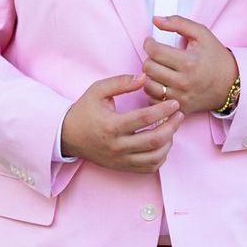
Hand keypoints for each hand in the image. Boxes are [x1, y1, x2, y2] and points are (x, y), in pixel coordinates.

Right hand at [61, 74, 181, 173]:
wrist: (67, 136)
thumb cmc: (84, 110)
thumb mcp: (98, 90)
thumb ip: (121, 82)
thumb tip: (144, 78)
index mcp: (111, 126)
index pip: (145, 118)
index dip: (164, 110)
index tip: (175, 103)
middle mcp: (117, 146)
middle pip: (154, 140)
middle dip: (172, 127)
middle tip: (179, 115)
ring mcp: (120, 160)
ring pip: (155, 157)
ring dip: (169, 142)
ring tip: (172, 128)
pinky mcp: (123, 167)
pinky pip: (149, 168)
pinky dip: (161, 157)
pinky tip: (163, 143)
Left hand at [144, 17, 237, 113]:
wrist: (231, 85)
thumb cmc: (216, 58)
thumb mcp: (202, 34)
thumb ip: (178, 23)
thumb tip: (155, 19)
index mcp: (189, 62)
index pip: (154, 51)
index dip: (149, 43)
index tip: (151, 42)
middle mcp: (183, 82)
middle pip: (149, 68)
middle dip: (150, 58)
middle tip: (157, 56)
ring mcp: (181, 97)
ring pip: (148, 85)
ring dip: (149, 75)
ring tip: (158, 69)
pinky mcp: (179, 108)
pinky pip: (154, 100)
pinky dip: (154, 91)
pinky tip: (162, 83)